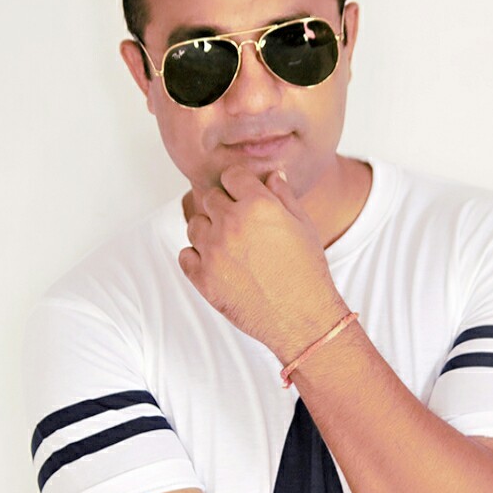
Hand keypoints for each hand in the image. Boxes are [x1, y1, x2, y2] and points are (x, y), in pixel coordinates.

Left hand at [179, 166, 345, 358]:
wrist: (302, 317)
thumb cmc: (307, 271)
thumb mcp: (303, 225)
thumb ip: (284, 196)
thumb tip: (272, 175)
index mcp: (258, 205)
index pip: (232, 175)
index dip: (238, 184)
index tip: (242, 195)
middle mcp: (231, 223)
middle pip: (211, 198)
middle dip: (224, 206)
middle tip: (240, 225)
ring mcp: (213, 251)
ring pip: (195, 224)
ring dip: (208, 230)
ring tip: (230, 246)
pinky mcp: (203, 278)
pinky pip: (186, 255)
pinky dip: (197, 257)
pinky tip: (218, 264)